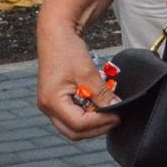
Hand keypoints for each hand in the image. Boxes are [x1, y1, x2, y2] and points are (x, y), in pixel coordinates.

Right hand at [35, 15, 118, 140]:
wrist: (56, 35)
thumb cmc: (67, 50)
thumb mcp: (88, 73)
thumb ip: (101, 94)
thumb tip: (116, 107)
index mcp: (52, 102)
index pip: (78, 124)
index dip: (101, 122)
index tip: (118, 115)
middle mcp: (48, 107)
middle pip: (74, 131)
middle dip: (97, 128)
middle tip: (116, 119)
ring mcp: (50, 105)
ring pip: (72, 126)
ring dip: (93, 123)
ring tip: (110, 114)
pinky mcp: (56, 100)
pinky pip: (72, 115)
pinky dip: (87, 115)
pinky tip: (100, 107)